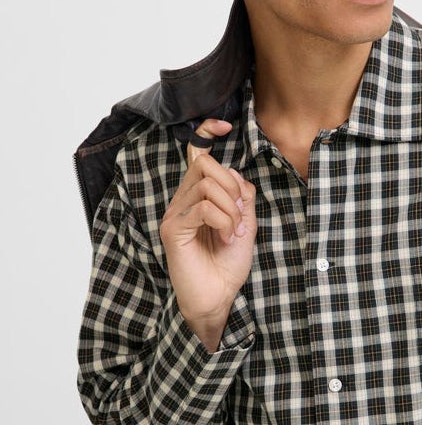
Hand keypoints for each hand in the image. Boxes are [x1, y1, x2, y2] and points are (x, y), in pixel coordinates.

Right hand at [160, 118, 256, 350]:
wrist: (218, 299)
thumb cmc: (228, 266)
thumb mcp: (245, 225)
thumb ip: (242, 197)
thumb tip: (236, 174)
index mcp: (198, 197)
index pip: (196, 154)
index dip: (205, 133)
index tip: (222, 125)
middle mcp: (182, 202)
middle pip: (204, 165)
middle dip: (231, 185)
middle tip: (240, 214)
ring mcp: (175, 215)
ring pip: (205, 185)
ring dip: (230, 209)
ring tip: (234, 232)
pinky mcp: (173, 230)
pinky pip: (202, 208)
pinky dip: (223, 221)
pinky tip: (226, 239)